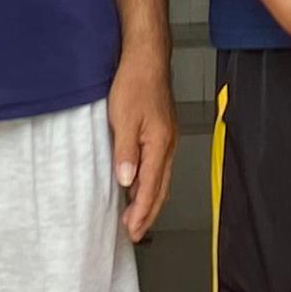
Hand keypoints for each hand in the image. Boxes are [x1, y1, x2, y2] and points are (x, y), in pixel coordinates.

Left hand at [109, 51, 176, 241]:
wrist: (147, 58)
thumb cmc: (136, 82)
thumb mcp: (123, 119)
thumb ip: (126, 153)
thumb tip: (126, 182)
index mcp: (160, 144)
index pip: (151, 188)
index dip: (141, 211)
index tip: (132, 229)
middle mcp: (167, 145)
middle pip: (161, 188)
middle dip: (148, 213)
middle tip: (135, 233)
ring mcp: (167, 138)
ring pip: (161, 178)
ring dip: (149, 199)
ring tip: (136, 216)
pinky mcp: (162, 132)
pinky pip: (158, 166)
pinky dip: (150, 182)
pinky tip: (138, 185)